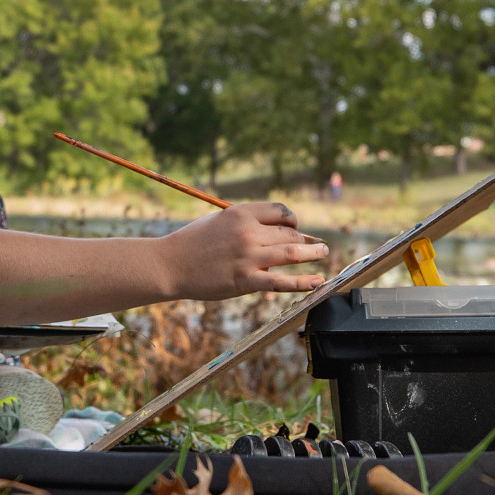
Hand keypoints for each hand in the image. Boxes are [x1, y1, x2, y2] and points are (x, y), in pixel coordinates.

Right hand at [159, 202, 329, 299]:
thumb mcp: (219, 221)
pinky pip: (280, 282)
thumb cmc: (192, 242)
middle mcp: (248, 232)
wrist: (170, 264)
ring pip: (291, 254)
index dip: (293, 220)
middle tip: (316, 246)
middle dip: (304, 240)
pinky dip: (302, 282)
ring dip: (313, 254)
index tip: (297, 228)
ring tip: (324, 254)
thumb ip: (245, 223)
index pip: (280, 211)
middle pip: (289, 233)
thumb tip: (273, 229)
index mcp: (240, 213)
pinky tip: (317, 282)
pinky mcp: (245, 281)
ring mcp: (248, 257)